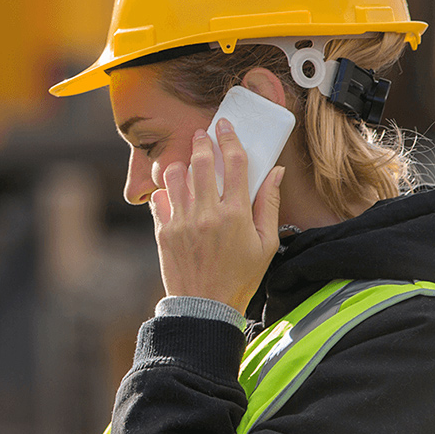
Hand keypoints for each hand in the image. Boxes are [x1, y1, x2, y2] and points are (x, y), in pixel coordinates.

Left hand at [149, 119, 283, 310]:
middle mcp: (207, 213)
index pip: (235, 163)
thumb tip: (275, 172)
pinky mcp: (163, 231)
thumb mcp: (266, 243)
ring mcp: (182, 221)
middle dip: (202, 142)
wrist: (205, 306)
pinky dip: (165, 192)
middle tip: (201, 134)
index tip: (225, 127)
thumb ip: (270, 205)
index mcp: (236, 214)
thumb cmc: (241, 276)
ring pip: (175, 176)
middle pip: (202, 162)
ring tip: (186, 166)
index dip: (230, 139)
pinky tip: (174, 194)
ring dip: (181, 165)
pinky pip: (159, 198)